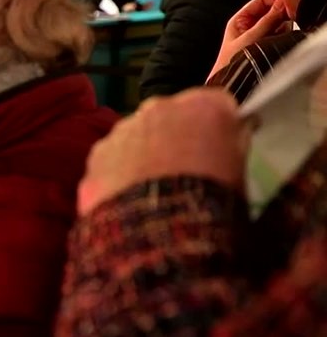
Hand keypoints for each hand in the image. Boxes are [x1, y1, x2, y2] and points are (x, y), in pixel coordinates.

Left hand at [78, 88, 248, 214]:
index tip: (216, 144)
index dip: (216, 125)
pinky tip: (127, 195)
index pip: (215, 104)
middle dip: (175, 135)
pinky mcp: (97, 153)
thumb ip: (234, 140)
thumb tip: (234, 129)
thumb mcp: (239, 169)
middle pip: (170, 115)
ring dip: (143, 151)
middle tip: (180, 167)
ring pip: (137, 134)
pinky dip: (118, 170)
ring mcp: (123, 128)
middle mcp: (159, 106)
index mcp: (203, 105)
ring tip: (151, 186)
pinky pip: (111, 157)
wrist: (159, 233)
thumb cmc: (211, 199)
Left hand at [210, 0, 290, 78]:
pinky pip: (281, 34)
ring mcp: (260, 35)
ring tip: (276, 36)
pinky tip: (279, 42)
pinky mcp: (267, 44)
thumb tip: (281, 4)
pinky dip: (283, 36)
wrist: (231, 84)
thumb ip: (266, 21)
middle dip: (280, 15)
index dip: (274, 0)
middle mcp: (250, 26)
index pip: (261, 1)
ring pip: (279, 23)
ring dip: (282, 27)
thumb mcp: (249, 39)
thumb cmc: (230, 63)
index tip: (287, 4)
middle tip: (286, 20)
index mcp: (240, 20)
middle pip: (272, 11)